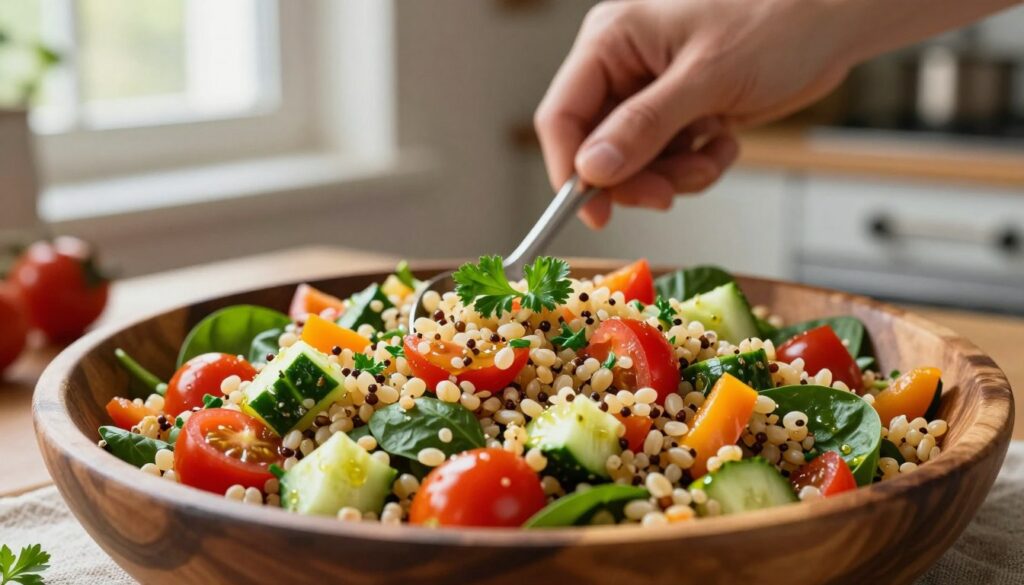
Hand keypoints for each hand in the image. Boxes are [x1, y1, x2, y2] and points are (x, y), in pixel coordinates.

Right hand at [535, 0, 856, 228]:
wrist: (836, 19)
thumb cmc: (777, 20)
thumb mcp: (706, 77)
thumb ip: (644, 126)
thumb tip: (591, 170)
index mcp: (611, 41)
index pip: (562, 116)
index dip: (570, 169)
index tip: (594, 211)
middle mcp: (624, 67)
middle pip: (597, 148)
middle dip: (635, 177)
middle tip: (665, 196)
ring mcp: (653, 93)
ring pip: (636, 163)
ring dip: (674, 175)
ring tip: (711, 156)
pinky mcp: (683, 112)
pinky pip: (669, 161)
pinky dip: (697, 164)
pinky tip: (726, 140)